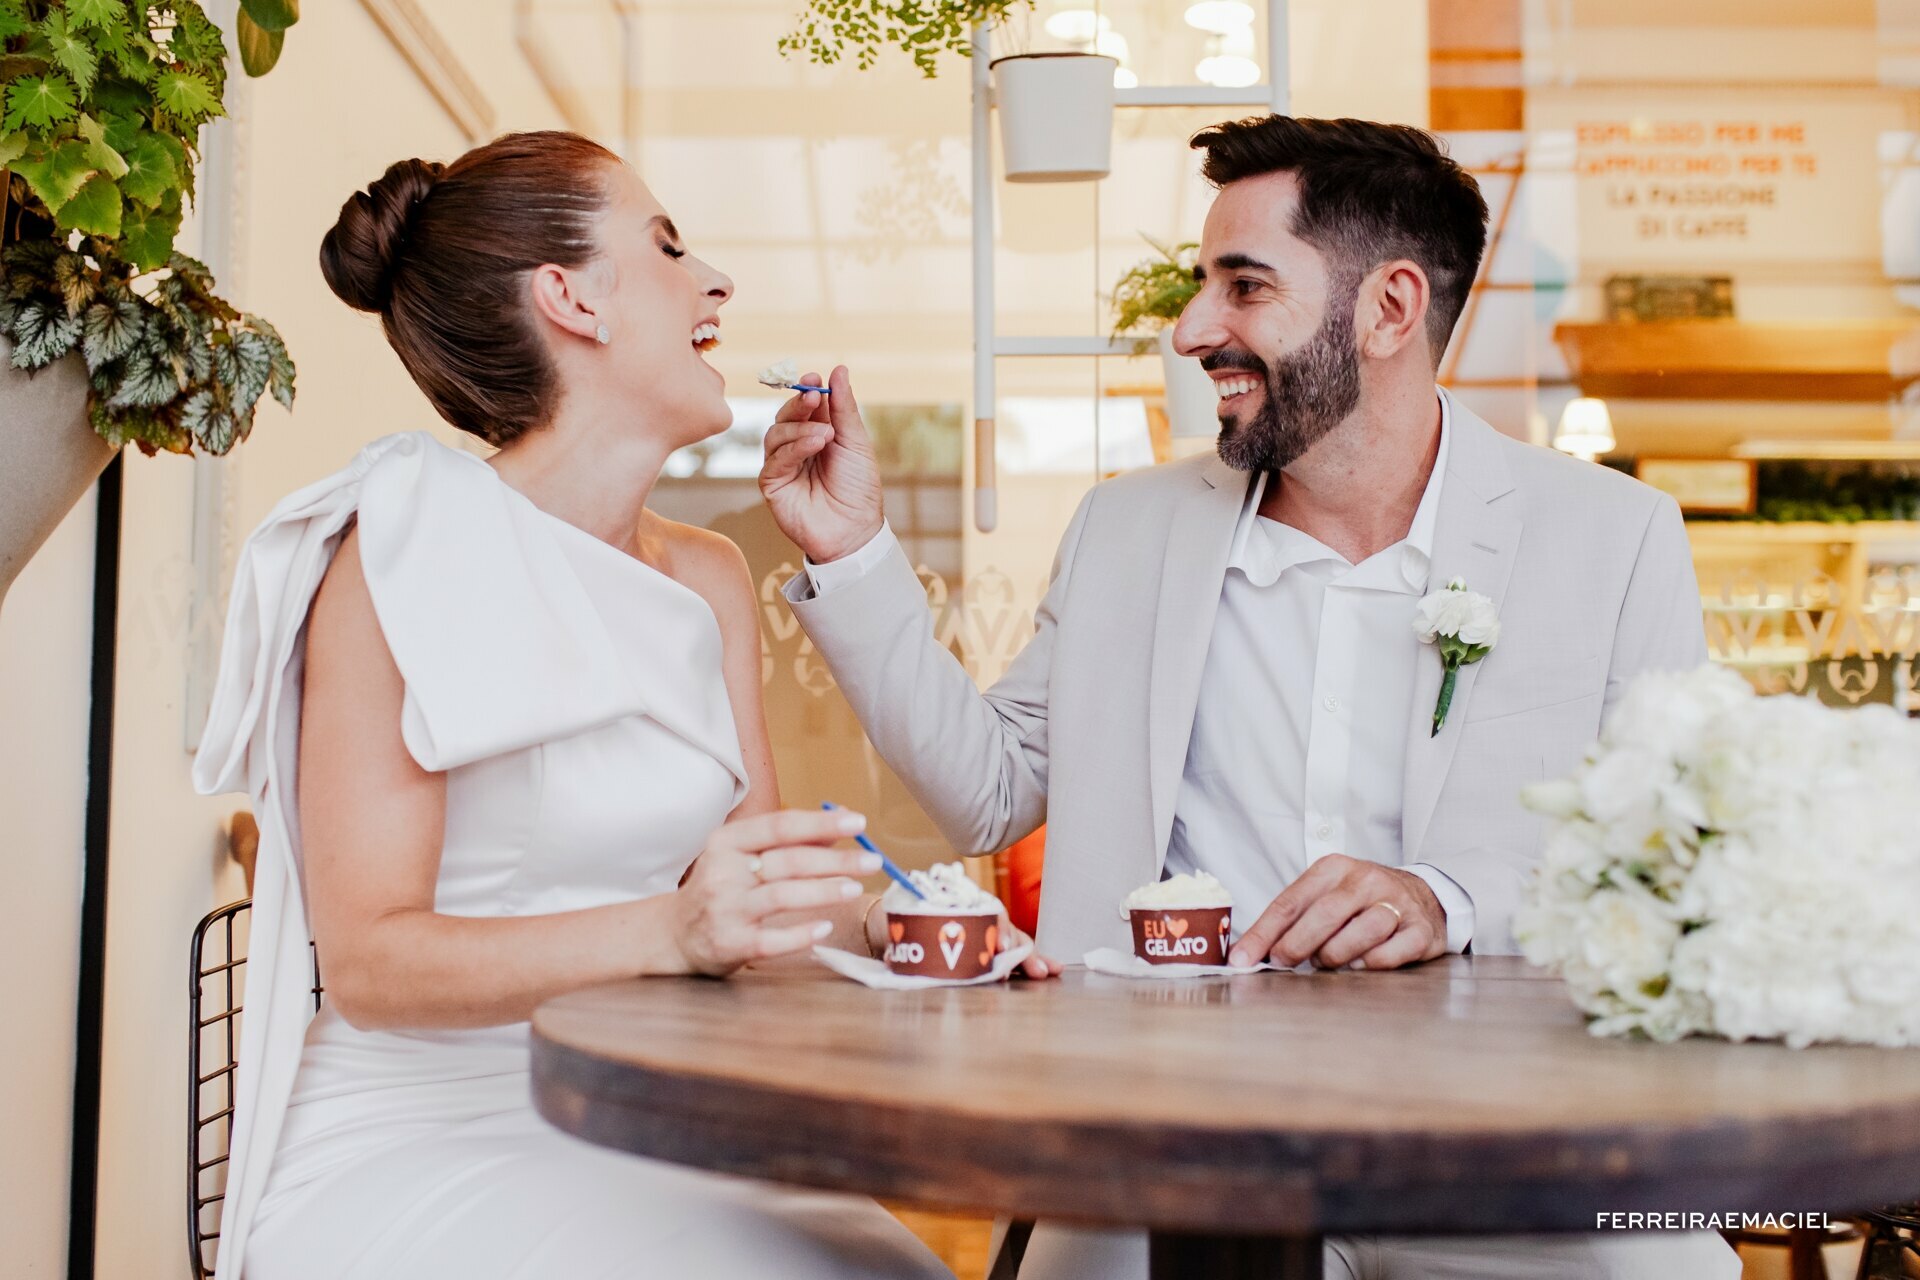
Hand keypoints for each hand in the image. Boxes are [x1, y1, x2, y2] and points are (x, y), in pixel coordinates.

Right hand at [671, 809, 877, 976]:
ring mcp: (725, 909)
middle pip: (788, 861)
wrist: (672, 934)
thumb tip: (838, 825)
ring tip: (854, 889)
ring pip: (782, 896)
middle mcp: (723, 871)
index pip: (780, 825)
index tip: (858, 821)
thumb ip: (786, 842)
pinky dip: (799, 934)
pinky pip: (770, 940)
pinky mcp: (729, 943)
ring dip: (823, 891)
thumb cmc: (720, 888)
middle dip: (836, 860)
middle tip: (872, 861)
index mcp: (728, 841)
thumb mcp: (742, 857)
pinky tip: (824, 928)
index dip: (822, 822)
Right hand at [759, 365, 884, 565]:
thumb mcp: (855, 442)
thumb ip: (844, 408)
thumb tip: (838, 369)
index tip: (816, 378)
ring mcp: (783, 465)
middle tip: (814, 395)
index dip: (808, 388)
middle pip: (786, 415)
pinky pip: (775, 458)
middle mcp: (797, 447)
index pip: (806, 405)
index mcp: (819, 434)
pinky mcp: (772, 483)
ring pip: (776, 433)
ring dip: (800, 428)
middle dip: (799, 402)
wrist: (855, 530)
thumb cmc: (859, 489)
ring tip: (825, 435)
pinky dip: (795, 447)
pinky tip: (815, 445)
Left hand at [863, 903, 1060, 979]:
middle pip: (1005, 930)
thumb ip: (904, 937)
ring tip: (1048, 971)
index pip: (985, 915)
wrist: (892, 922)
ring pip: (1013, 942)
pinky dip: (1027, 961)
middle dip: (1023, 950)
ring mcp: (984, 931)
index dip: (997, 930)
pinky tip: (1047, 970)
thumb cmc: (900, 921)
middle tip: (1037, 969)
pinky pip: (1009, 954)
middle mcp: (976, 917)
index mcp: (959, 907)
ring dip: (1031, 956)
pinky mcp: (985, 948)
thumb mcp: (901, 923)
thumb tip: (895, 951)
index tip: (1001, 948)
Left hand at [1228, 855, 1446, 971]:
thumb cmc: (1362, 903)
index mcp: (1335, 868)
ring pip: (1359, 934)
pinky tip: (1360, 964)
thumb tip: (1250, 954)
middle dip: (1296, 945)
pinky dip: (1368, 965)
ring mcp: (1398, 903)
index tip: (1242, 959)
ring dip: (1335, 956)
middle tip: (1282, 964)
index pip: (1291, 902)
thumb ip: (1294, 920)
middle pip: (1324, 915)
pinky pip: (1388, 955)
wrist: (1425, 897)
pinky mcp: (1421, 930)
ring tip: (1328, 962)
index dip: (1263, 933)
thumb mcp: (1327, 896)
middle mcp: (1367, 880)